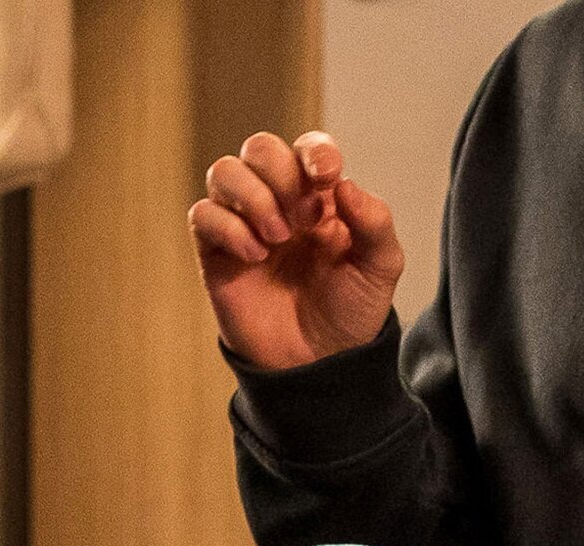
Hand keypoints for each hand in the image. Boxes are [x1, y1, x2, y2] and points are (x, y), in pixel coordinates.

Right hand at [189, 131, 405, 371]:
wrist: (316, 361)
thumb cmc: (349, 310)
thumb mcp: (380, 265)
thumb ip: (374, 220)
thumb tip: (344, 185)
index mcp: (319, 196)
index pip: (306, 148)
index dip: (313, 152)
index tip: (326, 178)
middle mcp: (278, 203)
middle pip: (259, 148)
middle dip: (280, 174)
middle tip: (301, 219)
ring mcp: (243, 225)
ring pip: (224, 171)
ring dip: (253, 197)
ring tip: (277, 238)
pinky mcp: (216, 253)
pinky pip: (203, 215)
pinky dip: (228, 227)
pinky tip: (255, 257)